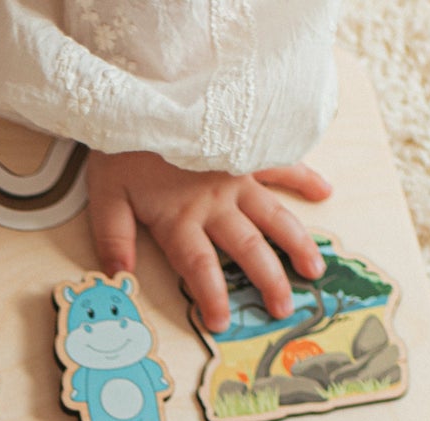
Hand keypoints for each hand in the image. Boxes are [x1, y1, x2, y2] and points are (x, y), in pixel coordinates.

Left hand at [85, 151, 331, 331]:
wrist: (141, 89)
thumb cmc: (122, 145)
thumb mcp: (104, 194)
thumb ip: (113, 237)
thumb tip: (120, 278)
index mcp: (179, 218)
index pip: (198, 267)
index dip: (211, 296)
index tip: (223, 323)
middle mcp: (213, 203)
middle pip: (246, 248)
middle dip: (266, 281)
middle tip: (283, 310)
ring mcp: (233, 177)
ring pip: (272, 215)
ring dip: (296, 244)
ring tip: (314, 272)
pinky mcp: (244, 151)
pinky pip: (279, 164)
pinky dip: (303, 176)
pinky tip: (325, 192)